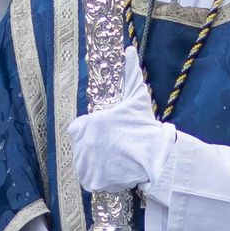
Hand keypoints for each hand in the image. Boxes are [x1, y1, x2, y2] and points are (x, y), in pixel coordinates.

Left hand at [68, 46, 176, 194]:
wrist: (152, 156)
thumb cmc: (143, 125)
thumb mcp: (137, 96)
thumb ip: (130, 72)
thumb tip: (129, 49)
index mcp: (87, 124)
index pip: (77, 129)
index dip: (90, 132)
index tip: (106, 135)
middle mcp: (81, 144)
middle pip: (83, 149)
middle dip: (96, 150)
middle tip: (117, 150)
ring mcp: (84, 164)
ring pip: (87, 165)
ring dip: (99, 165)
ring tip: (119, 162)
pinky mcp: (91, 181)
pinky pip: (92, 181)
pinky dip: (103, 180)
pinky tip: (118, 172)